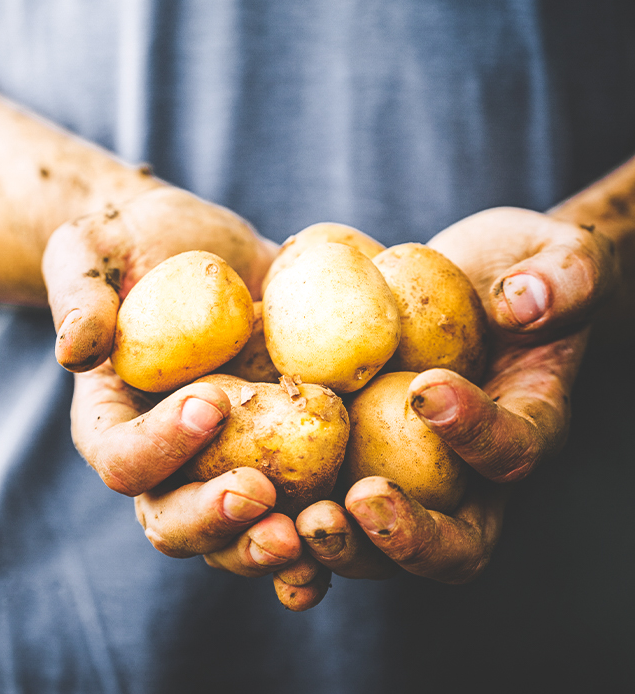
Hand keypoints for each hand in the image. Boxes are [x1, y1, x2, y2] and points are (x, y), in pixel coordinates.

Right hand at [44, 184, 304, 579]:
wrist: (198, 247)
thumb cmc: (132, 245)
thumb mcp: (91, 251)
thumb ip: (80, 294)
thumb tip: (75, 351)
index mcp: (114, 422)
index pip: (122, 459)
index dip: (160, 446)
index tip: (211, 402)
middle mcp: (167, 459)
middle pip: (174, 521)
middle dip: (215, 520)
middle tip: (258, 494)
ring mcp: (225, 460)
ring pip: (236, 533)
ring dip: (268, 547)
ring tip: (310, 533)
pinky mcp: (278, 448)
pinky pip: (296, 501)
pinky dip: (321, 525)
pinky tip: (354, 518)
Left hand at [289, 207, 615, 603]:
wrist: (475, 279)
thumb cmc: (524, 267)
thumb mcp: (562, 259)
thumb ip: (563, 278)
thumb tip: (523, 302)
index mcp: (528, 426)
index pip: (514, 451)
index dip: (475, 433)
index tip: (425, 388)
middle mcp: (472, 474)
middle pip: (454, 542)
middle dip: (405, 535)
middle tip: (357, 501)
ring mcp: (412, 477)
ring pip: (384, 549)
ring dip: (340, 545)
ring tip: (294, 518)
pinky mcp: (356, 461)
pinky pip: (328, 508)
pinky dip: (290, 524)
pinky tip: (246, 504)